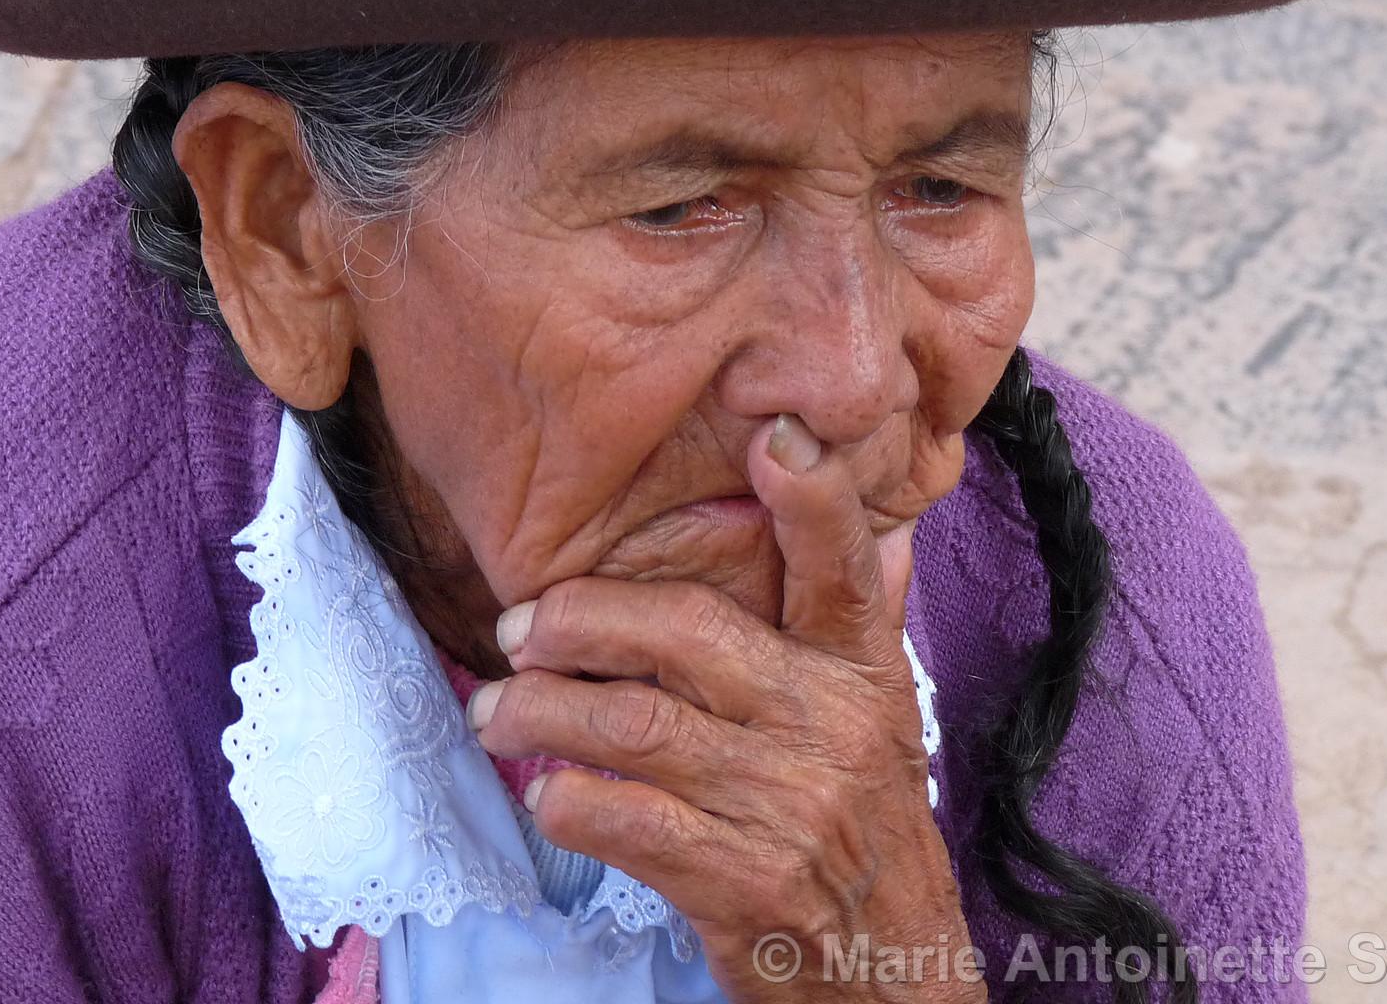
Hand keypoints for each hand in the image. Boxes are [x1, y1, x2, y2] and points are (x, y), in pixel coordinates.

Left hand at [466, 413, 984, 1001]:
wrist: (891, 974)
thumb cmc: (866, 828)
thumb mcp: (881, 718)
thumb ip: (863, 620)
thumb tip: (889, 523)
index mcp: (861, 672)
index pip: (842, 569)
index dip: (814, 500)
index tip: (775, 437)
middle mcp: (829, 725)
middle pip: (682, 634)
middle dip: (576, 623)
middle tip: (515, 632)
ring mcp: (787, 804)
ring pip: (630, 725)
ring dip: (538, 713)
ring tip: (494, 713)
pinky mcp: (742, 881)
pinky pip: (622, 818)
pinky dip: (563, 798)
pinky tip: (544, 793)